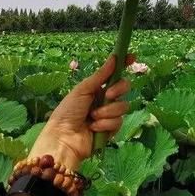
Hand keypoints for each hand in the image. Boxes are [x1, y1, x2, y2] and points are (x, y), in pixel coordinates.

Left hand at [27, 55, 129, 169]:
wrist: (63, 138)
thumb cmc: (68, 111)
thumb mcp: (82, 90)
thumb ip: (100, 75)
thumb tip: (114, 57)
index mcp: (97, 88)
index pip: (114, 74)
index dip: (124, 65)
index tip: (132, 57)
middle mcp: (105, 99)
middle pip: (125, 88)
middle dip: (118, 90)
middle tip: (107, 95)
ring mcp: (109, 114)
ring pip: (123, 106)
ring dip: (107, 111)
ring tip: (92, 117)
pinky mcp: (112, 130)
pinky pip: (118, 122)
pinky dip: (105, 124)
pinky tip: (93, 127)